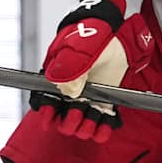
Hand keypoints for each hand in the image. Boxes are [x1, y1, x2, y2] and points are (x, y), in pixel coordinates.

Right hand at [29, 0, 153, 141]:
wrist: (117, 32)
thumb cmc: (94, 35)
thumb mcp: (80, 47)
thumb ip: (71, 67)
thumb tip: (69, 91)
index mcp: (57, 78)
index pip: (44, 102)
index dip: (46, 113)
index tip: (51, 116)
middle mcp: (70, 93)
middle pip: (62, 120)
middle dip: (69, 121)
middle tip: (79, 109)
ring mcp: (87, 99)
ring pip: (79, 127)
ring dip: (85, 127)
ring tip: (94, 115)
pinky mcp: (104, 103)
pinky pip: (100, 126)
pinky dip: (102, 130)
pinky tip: (105, 125)